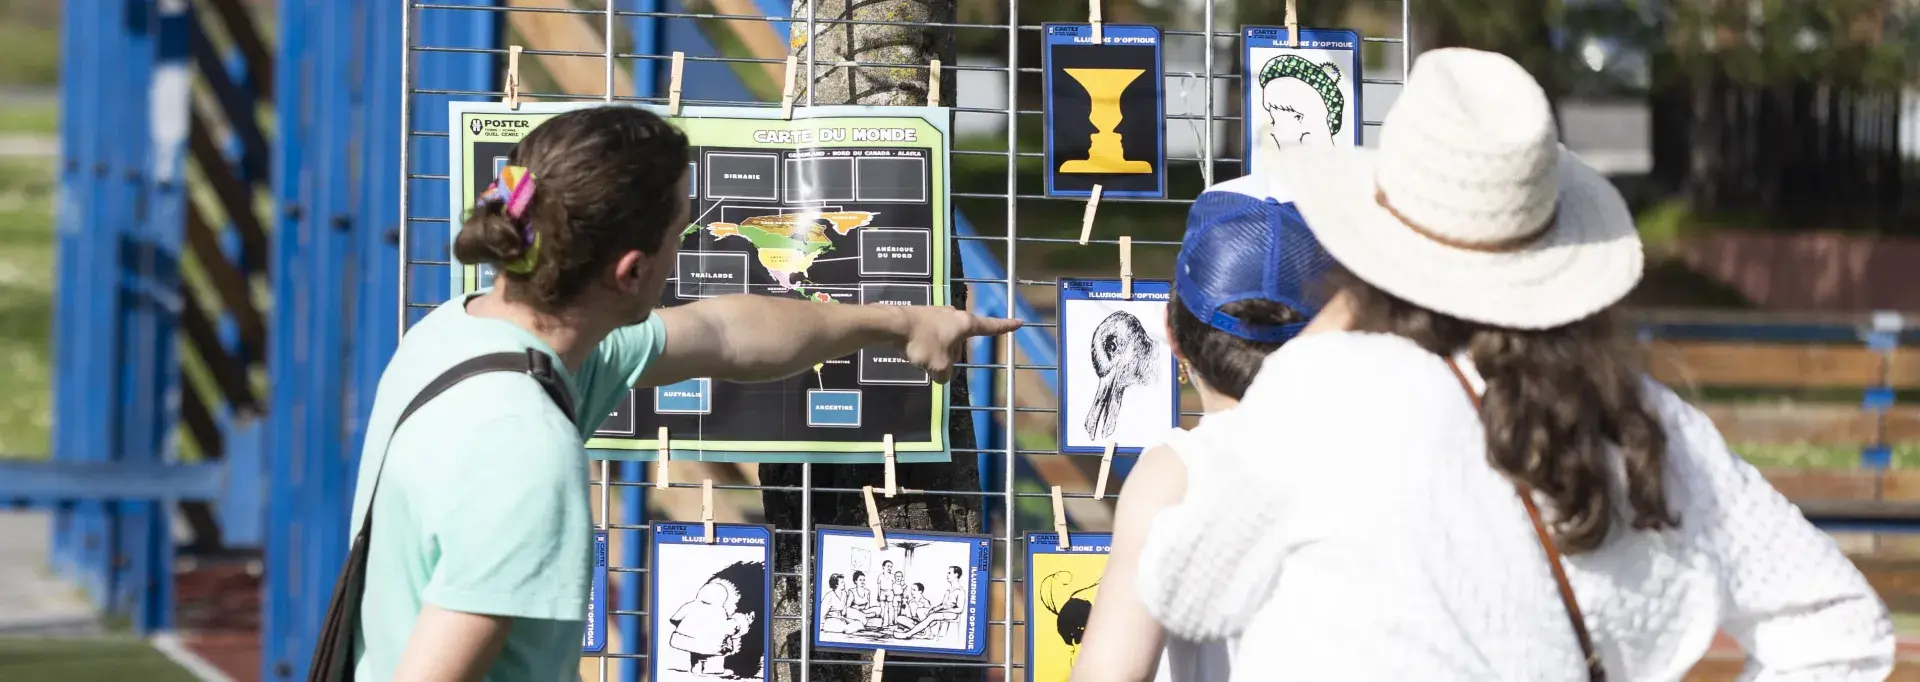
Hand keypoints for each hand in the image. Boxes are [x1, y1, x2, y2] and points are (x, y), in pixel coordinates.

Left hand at [898, 307, 1021, 383]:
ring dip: (937, 352)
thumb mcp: (939, 368)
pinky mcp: (922, 316)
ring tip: (920, 358)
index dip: (1005, 327)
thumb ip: (946, 375)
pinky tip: (912, 350)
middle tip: (936, 365)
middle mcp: (954, 315)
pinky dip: (925, 346)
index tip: (1018, 322)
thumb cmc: (922, 344)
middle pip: (961, 341)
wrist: (892, 325)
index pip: (991, 327)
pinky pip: (930, 337)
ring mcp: (937, 313)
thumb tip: (942, 374)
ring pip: (944, 341)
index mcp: (965, 324)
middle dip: (952, 355)